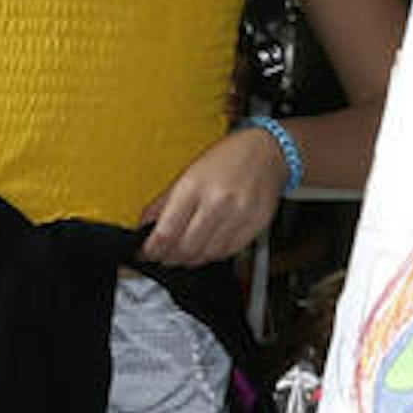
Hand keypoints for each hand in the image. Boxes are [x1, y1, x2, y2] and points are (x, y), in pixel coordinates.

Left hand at [136, 127, 291, 269]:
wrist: (267, 152)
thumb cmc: (227, 158)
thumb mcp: (187, 173)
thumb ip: (163, 202)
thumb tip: (145, 226)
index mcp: (194, 186)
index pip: (166, 232)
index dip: (151, 249)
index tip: (145, 253)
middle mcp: (217, 202)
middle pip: (186, 248)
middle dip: (169, 258)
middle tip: (161, 257)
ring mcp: (239, 215)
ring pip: (207, 254)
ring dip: (190, 260)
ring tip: (182, 255)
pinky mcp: (256, 225)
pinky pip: (229, 252)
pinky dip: (213, 255)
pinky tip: (206, 248)